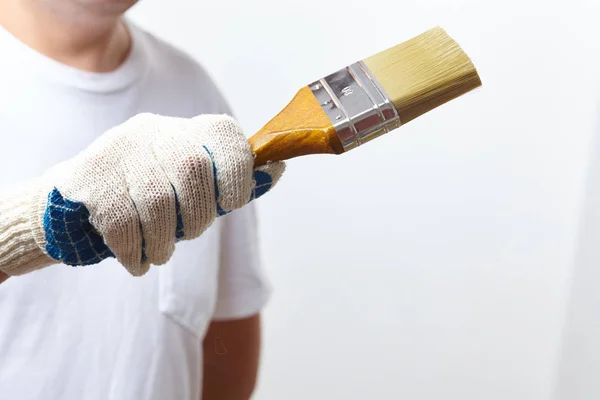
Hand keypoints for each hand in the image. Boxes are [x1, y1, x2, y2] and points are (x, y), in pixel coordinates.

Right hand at [32, 113, 283, 275]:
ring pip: (156, 200)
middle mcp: (153, 131)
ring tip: (160, 254)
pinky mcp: (87, 177)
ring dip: (163, 242)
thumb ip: (231, 182)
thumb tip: (278, 169)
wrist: (77, 202)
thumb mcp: (193, 187)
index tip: (232, 201)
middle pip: (192, 169)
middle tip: (187, 235)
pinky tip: (137, 261)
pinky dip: (134, 252)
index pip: (224, 135)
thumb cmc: (150, 199)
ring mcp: (118, 150)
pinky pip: (121, 221)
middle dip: (198, 217)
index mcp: (186, 132)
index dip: (237, 171)